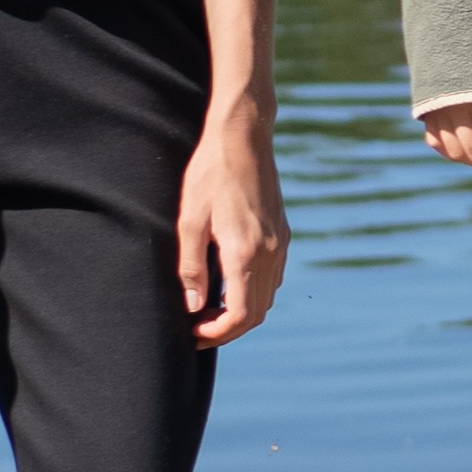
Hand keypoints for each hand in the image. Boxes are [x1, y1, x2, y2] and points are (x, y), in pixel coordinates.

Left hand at [174, 100, 287, 344]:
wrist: (243, 137)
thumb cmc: (210, 175)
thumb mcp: (189, 222)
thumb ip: (191, 269)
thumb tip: (193, 307)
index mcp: (245, 252)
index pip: (240, 315)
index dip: (217, 333)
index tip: (193, 334)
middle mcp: (270, 252)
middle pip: (258, 312)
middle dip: (228, 328)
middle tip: (198, 327)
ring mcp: (280, 242)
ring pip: (268, 296)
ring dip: (242, 311)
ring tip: (209, 308)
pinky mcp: (282, 232)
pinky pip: (273, 276)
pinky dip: (253, 291)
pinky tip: (229, 282)